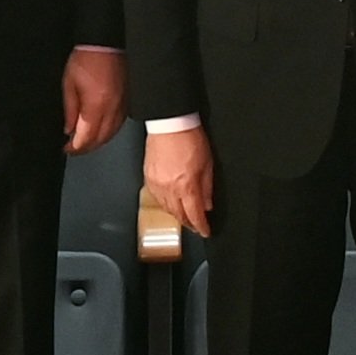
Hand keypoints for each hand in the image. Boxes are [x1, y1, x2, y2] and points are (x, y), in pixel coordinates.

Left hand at [60, 43, 125, 154]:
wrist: (106, 41)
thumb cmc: (88, 57)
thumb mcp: (69, 83)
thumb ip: (70, 109)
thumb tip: (69, 128)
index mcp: (96, 105)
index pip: (86, 137)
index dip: (75, 147)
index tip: (67, 149)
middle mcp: (113, 108)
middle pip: (101, 139)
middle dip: (87, 147)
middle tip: (75, 148)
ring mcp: (123, 104)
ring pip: (112, 133)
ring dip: (99, 141)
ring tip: (87, 141)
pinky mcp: (129, 99)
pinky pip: (120, 122)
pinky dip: (110, 130)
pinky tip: (103, 130)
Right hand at [143, 120, 213, 235]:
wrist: (170, 123)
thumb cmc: (189, 138)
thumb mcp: (207, 164)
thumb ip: (207, 187)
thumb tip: (207, 204)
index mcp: (186, 186)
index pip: (194, 215)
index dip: (201, 227)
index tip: (205, 231)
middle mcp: (170, 188)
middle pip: (178, 215)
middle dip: (188, 223)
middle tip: (195, 225)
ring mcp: (156, 184)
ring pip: (166, 208)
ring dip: (176, 214)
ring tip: (183, 215)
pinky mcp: (148, 177)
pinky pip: (156, 197)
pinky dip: (164, 203)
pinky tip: (169, 201)